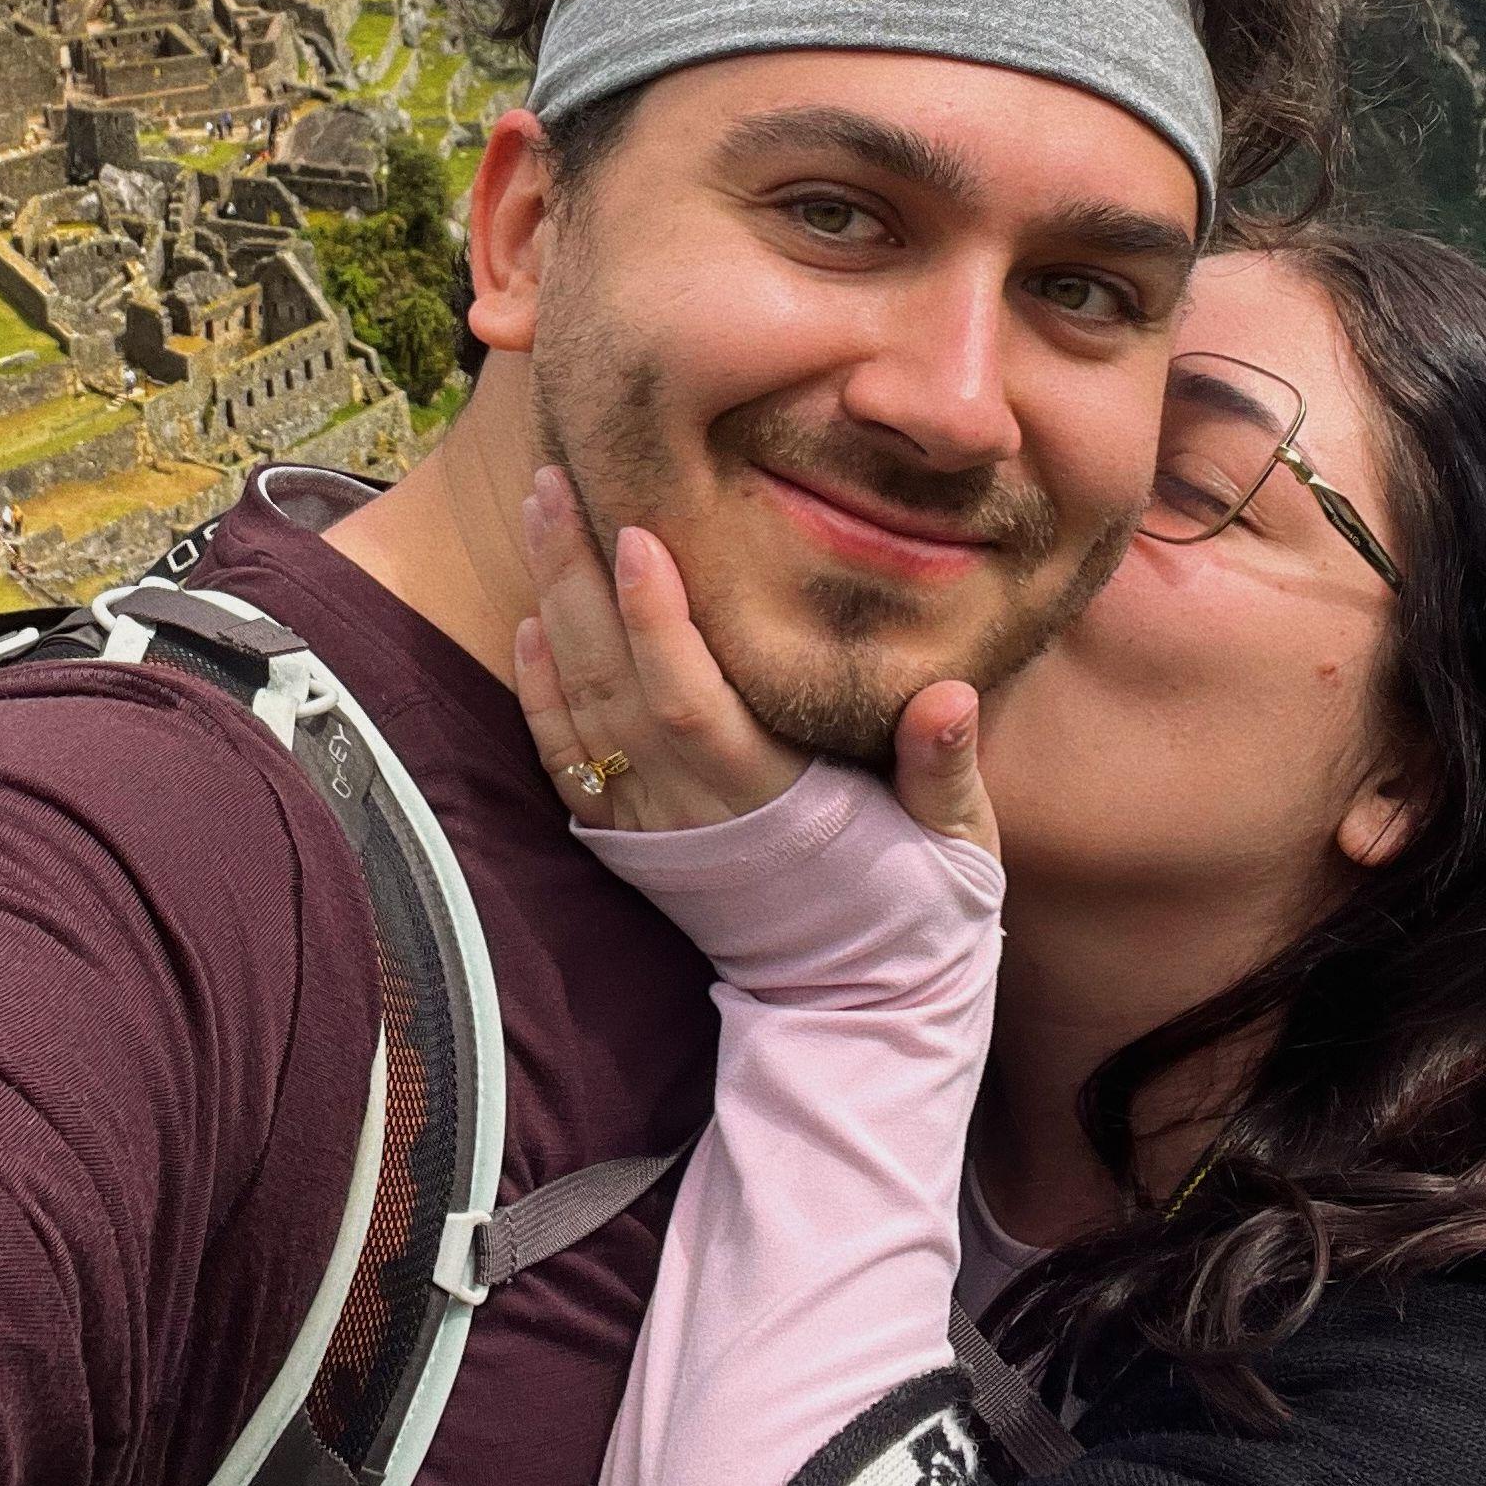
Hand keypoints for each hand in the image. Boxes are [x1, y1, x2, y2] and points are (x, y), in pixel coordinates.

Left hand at [514, 463, 1000, 860]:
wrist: (856, 1004)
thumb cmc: (917, 904)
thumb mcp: (956, 843)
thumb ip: (944, 766)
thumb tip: (949, 695)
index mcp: (770, 801)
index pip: (691, 699)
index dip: (656, 619)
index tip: (634, 534)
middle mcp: (691, 812)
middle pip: (612, 684)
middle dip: (576, 579)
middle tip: (552, 481)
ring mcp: (650, 828)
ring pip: (579, 709)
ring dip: (551, 607)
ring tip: (538, 512)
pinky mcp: (628, 840)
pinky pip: (564, 760)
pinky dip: (537, 691)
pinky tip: (529, 621)